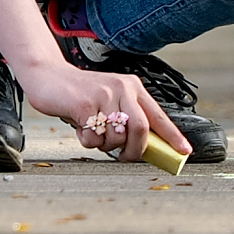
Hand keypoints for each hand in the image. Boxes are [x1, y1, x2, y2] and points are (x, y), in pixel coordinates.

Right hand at [20, 61, 190, 163]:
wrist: (48, 76)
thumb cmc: (81, 95)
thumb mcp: (110, 101)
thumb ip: (126, 119)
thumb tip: (143, 149)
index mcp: (133, 88)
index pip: (158, 116)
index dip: (173, 136)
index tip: (185, 151)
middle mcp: (123, 89)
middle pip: (141, 129)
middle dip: (134, 150)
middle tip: (124, 156)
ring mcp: (104, 95)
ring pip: (116, 138)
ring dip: (104, 146)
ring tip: (94, 132)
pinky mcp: (85, 104)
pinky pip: (93, 138)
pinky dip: (86, 141)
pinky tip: (80, 127)